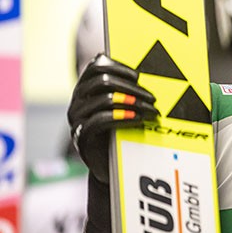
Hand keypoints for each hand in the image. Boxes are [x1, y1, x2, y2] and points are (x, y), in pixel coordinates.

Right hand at [68, 54, 157, 181]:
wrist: (111, 165)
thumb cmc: (120, 131)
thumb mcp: (122, 108)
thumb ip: (126, 90)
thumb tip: (144, 72)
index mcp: (85, 90)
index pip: (96, 67)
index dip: (119, 68)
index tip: (139, 76)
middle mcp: (77, 102)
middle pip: (101, 81)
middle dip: (131, 87)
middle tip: (152, 98)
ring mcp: (77, 120)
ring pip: (104, 100)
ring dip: (133, 103)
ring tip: (152, 111)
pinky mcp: (82, 137)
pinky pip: (100, 120)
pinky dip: (123, 117)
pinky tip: (138, 119)